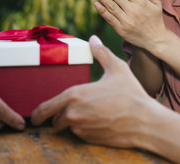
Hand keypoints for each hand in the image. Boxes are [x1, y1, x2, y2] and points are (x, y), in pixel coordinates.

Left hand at [31, 35, 156, 147]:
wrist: (144, 121)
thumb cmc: (130, 94)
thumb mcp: (116, 68)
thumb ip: (101, 53)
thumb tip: (93, 39)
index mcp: (74, 96)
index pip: (45, 108)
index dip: (37, 113)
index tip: (35, 116)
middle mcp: (74, 114)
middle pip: (55, 121)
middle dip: (58, 118)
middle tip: (64, 113)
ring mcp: (82, 129)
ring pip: (68, 128)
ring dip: (72, 123)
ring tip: (88, 114)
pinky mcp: (91, 140)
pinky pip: (81, 135)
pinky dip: (84, 130)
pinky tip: (97, 122)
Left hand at [91, 0, 168, 52]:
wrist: (155, 40)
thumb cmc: (155, 18)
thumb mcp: (157, 3)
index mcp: (140, 3)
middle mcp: (132, 11)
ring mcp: (125, 21)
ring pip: (111, 6)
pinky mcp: (120, 30)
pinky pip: (109, 18)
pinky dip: (102, 11)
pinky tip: (95, 3)